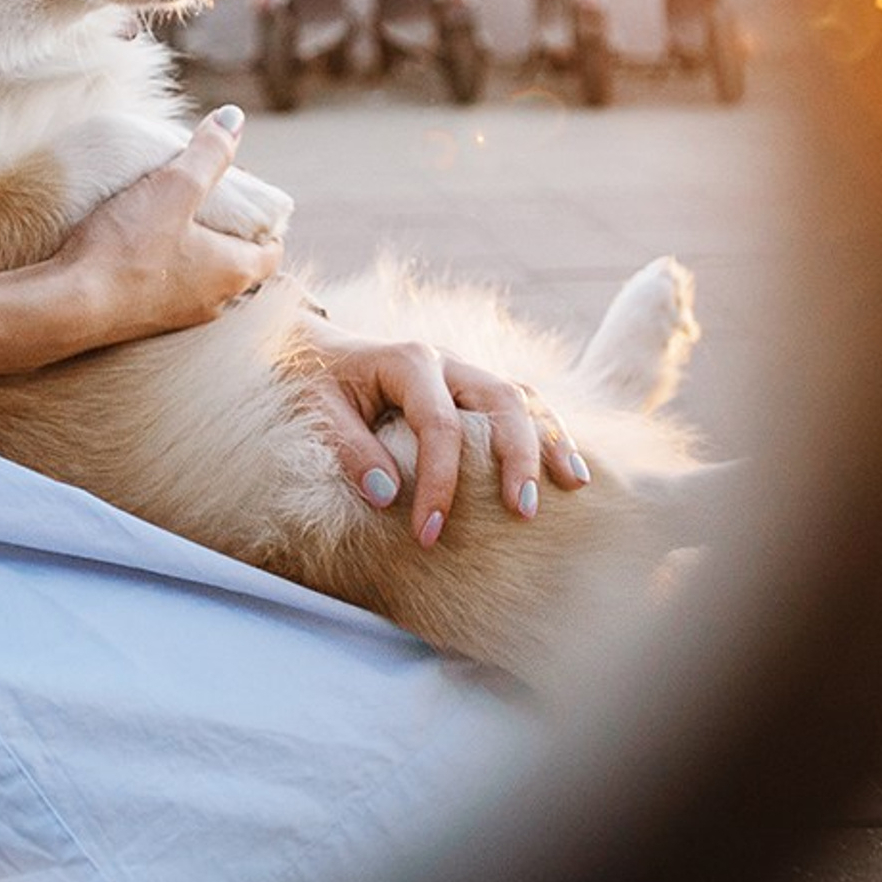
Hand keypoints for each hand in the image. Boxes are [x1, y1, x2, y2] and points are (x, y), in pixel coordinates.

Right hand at [46, 106, 284, 346]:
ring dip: (191, 249)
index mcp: (235, 273)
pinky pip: (165, 290)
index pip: (272, 251)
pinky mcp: (142, 322)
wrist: (67, 307)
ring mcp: (177, 317)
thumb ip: (209, 153)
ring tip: (166, 217)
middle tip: (203, 199)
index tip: (241, 196)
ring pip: (200, 278)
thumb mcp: (175, 187)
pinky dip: (161, 267)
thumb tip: (235, 119)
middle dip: (225, 231)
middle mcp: (214, 302)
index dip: (263, 221)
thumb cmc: (128, 248)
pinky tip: (135, 246)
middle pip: (236, 263)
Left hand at [296, 316, 591, 544]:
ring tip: (573, 486)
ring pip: (522, 397)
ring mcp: (462, 371)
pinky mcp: (469, 387)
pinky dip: (547, 432)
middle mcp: (444, 360)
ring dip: (549, 440)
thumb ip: (349, 450)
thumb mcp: (315, 411)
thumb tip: (388, 496)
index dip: (439, 482)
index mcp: (406, 360)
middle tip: (522, 512)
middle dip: (517, 456)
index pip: (439, 425)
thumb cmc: (309, 381)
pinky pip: (520, 404)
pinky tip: (569, 469)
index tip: (428, 534)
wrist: (308, 347)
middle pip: (500, 399)